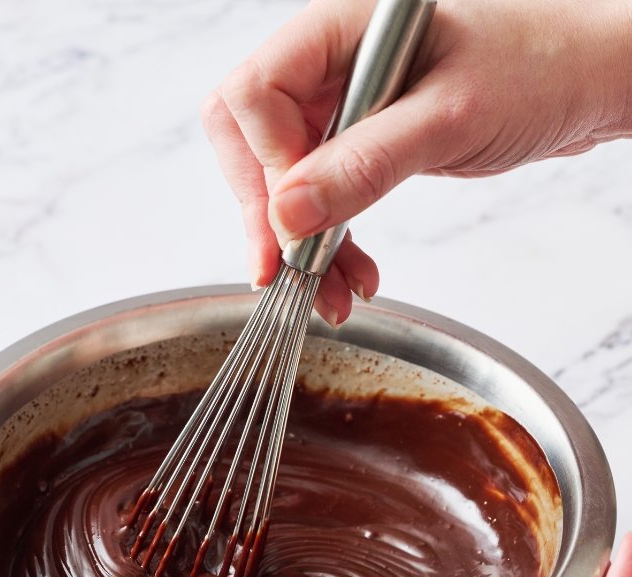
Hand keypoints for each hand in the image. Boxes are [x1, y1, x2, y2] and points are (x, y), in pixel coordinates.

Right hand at [202, 0, 631, 325]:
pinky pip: (311, 195)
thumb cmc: (538, 69)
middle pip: (246, 138)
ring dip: (294, 241)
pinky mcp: (351, 140)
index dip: (266, 161)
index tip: (298, 216)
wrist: (585, 84)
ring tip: (326, 292)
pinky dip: (322, 241)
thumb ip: (365, 164)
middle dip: (266, 212)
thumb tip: (286, 213)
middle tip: (288, 270)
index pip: (255, 93)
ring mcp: (336, 103)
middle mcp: (326, 62)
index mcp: (339, 29)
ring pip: (274, 177)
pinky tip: (346, 272)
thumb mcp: (450, 119)